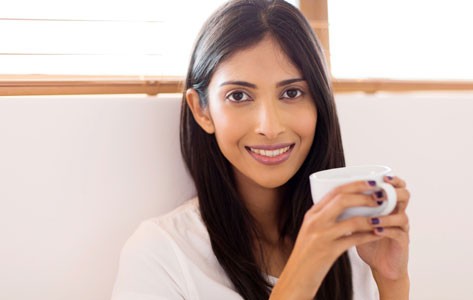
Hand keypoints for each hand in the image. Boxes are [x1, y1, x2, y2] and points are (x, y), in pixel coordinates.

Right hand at [272, 180, 384, 298]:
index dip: (356, 184)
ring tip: (384, 216)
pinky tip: (378, 234)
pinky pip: (354, 240)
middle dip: (365, 196)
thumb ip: (325, 218)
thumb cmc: (307, 255)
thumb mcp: (311, 231)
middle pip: (343, 200)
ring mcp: (322, 236)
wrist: (296, 278)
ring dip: (371, 217)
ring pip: (352, 221)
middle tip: (381, 197)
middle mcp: (315, 221)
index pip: (335, 191)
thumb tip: (347, 205)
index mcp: (312, 214)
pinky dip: (368, 236)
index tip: (372, 183)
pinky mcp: (329, 251)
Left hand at [356, 176, 409, 280]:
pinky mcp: (402, 243)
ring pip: (402, 216)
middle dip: (394, 192)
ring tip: (373, 218)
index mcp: (387, 206)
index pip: (395, 187)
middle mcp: (397, 214)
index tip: (381, 177)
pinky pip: (398, 234)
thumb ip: (351, 208)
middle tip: (380, 194)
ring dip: (387, 215)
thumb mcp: (358, 221)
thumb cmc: (367, 241)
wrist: (380, 266)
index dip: (392, 180)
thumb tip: (329, 194)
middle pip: (405, 196)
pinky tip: (375, 230)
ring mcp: (402, 229)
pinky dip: (386, 230)